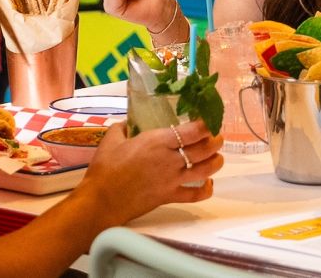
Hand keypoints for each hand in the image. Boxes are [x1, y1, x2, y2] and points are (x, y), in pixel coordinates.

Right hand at [75, 118, 220, 222]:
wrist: (102, 199)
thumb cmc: (105, 168)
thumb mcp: (111, 139)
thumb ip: (122, 128)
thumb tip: (127, 123)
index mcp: (157, 142)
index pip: (192, 131)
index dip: (205, 125)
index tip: (209, 120)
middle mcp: (170, 160)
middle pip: (204, 149)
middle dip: (215, 142)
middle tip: (217, 136)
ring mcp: (173, 180)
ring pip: (205, 170)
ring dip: (216, 162)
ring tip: (218, 156)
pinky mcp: (170, 196)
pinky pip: (195, 195)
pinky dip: (206, 190)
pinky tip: (208, 184)